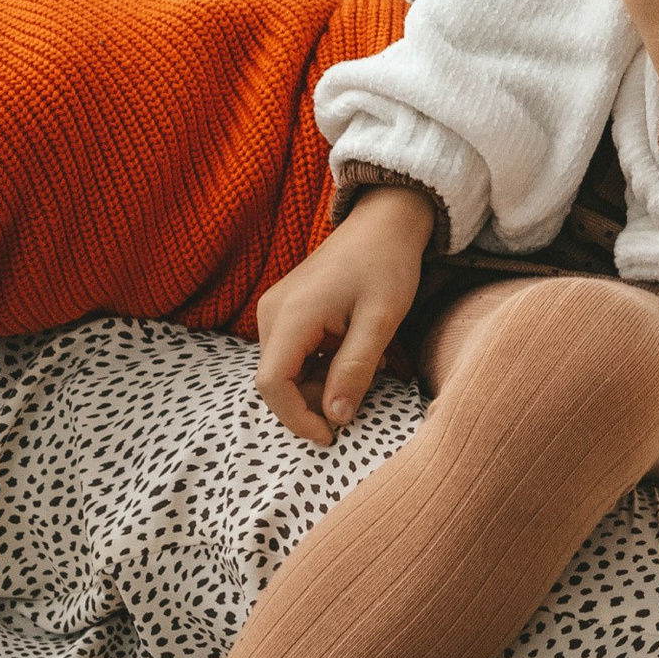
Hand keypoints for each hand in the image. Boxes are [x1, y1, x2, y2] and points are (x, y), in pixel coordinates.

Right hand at [250, 188, 430, 444]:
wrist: (385, 221)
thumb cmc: (386, 264)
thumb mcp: (380, 320)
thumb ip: (355, 369)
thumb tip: (335, 417)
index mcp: (290, 315)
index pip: (273, 384)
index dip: (298, 418)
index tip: (332, 435)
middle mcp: (272, 314)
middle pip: (278, 381)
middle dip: (314, 401)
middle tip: (359, 396)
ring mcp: (276, 311)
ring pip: (286, 371)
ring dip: (321, 384)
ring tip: (365, 366)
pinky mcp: (286, 311)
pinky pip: (294, 355)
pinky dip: (320, 367)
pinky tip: (353, 354)